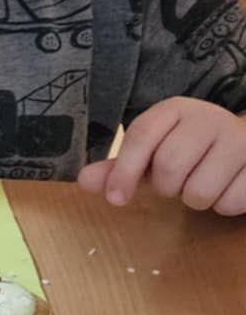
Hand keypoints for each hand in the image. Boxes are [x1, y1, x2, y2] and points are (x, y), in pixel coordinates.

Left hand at [78, 97, 245, 213]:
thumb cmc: (191, 150)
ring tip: (203, 182)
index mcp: (175, 110)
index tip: (116, 199)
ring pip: (200, 191)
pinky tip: (228, 187)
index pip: (141, 137)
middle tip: (177, 182)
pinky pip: (230, 202)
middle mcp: (209, 118)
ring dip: (195, 199)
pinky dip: (223, 204)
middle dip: (166, 187)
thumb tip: (84, 181)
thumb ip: (119, 169)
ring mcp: (240, 140)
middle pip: (169, 166)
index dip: (124, 172)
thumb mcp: (153, 153)